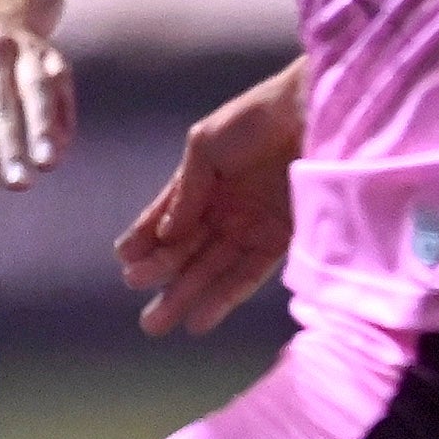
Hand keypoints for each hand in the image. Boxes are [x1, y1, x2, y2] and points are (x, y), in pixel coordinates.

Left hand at [0, 19, 74, 190]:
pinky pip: (59, 83)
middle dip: (11, 148)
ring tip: (47, 162)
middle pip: (2, 105)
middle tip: (19, 183)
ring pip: (35, 88)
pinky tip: (61, 144)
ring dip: (41, 127)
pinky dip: (61, 114)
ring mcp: (23, 48)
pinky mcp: (49, 54)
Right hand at [114, 74, 299, 334]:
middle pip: (187, 253)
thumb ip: (184, 191)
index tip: (125, 264)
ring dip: (187, 298)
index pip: (166, 219)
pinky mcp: (279, 240)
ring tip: (159, 325)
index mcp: (201, 181)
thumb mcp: (205, 145)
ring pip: (211, 270)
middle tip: (145, 319)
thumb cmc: (256, 119)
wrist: (313, 113)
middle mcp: (223, 208)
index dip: (144, 242)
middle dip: (164, 285)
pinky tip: (200, 319)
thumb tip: (162, 236)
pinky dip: (224, 298)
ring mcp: (250, 226)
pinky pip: (247, 275)